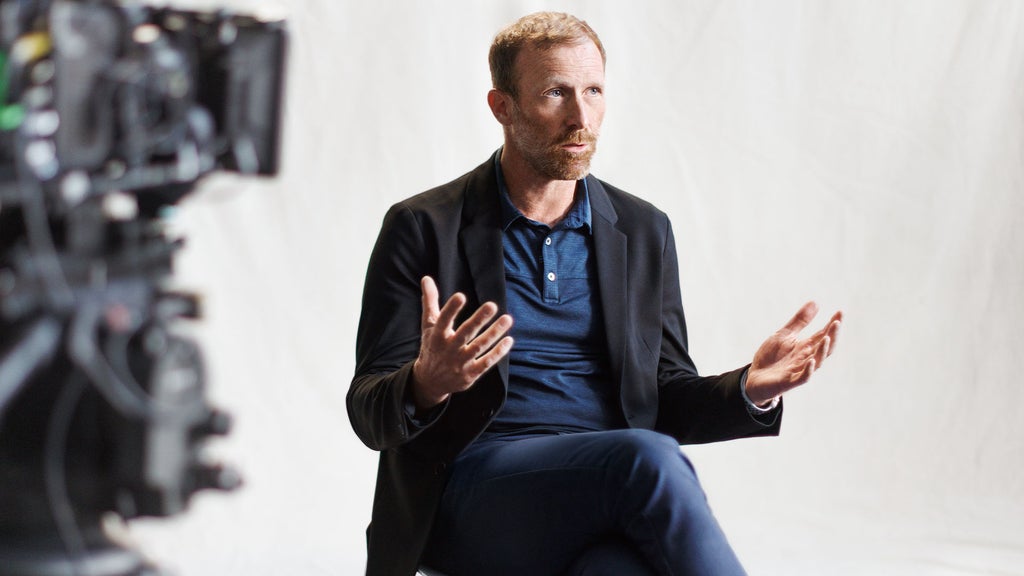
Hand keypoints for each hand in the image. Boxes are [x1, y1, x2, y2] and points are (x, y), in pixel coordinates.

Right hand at [411, 276, 513, 409]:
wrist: (430, 382)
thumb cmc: (432, 347)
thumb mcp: (428, 325)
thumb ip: (430, 302)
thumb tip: (426, 278)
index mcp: (437, 336)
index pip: (443, 321)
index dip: (451, 309)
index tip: (460, 296)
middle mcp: (448, 349)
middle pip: (465, 333)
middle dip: (478, 320)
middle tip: (492, 305)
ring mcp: (460, 363)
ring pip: (479, 347)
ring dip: (494, 333)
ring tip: (507, 319)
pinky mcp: (470, 374)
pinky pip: (486, 362)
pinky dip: (498, 352)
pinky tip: (509, 340)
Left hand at [745, 302, 841, 405]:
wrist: (755, 377)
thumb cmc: (771, 357)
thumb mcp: (784, 335)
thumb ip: (800, 321)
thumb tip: (815, 302)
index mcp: (806, 347)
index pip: (823, 335)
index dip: (832, 325)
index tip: (840, 312)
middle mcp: (806, 358)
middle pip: (824, 347)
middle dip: (832, 336)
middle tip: (837, 323)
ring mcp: (799, 370)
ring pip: (817, 361)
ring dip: (822, 350)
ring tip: (827, 337)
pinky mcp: (790, 381)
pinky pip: (803, 377)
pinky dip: (808, 370)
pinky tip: (811, 361)